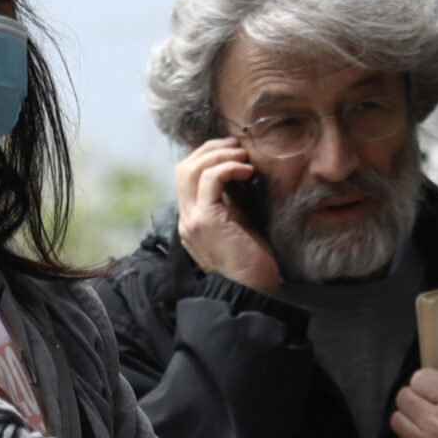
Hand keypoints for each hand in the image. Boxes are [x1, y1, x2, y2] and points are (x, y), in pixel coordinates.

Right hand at [175, 137, 280, 295]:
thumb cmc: (253, 262)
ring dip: (218, 155)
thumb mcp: (239, 225)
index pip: (186, 177)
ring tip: (242, 155)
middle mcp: (186, 218)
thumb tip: (238, 176)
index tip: (231, 150)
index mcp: (192, 220)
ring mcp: (192, 219)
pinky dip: (227, 168)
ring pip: (191, 169)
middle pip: (184, 168)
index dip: (204, 156)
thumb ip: (232, 203)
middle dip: (210, 149)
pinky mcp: (205, 221)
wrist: (253, 291)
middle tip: (236, 145)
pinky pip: (209, 180)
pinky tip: (247, 170)